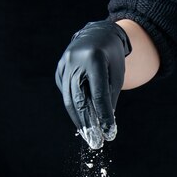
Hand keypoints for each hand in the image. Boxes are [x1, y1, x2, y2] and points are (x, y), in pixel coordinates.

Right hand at [55, 19, 130, 148]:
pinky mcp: (59, 70)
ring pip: (69, 99)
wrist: (98, 34)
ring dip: (79, 120)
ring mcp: (64, 64)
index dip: (103, 115)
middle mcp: (76, 61)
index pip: (99, 94)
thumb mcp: (117, 74)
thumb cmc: (112, 57)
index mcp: (95, 59)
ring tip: (88, 136)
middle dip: (88, 123)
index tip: (109, 132)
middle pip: (80, 99)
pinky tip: (81, 121)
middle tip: (95, 142)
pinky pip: (66, 93)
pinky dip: (73, 108)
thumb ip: (110, 97)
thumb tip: (104, 124)